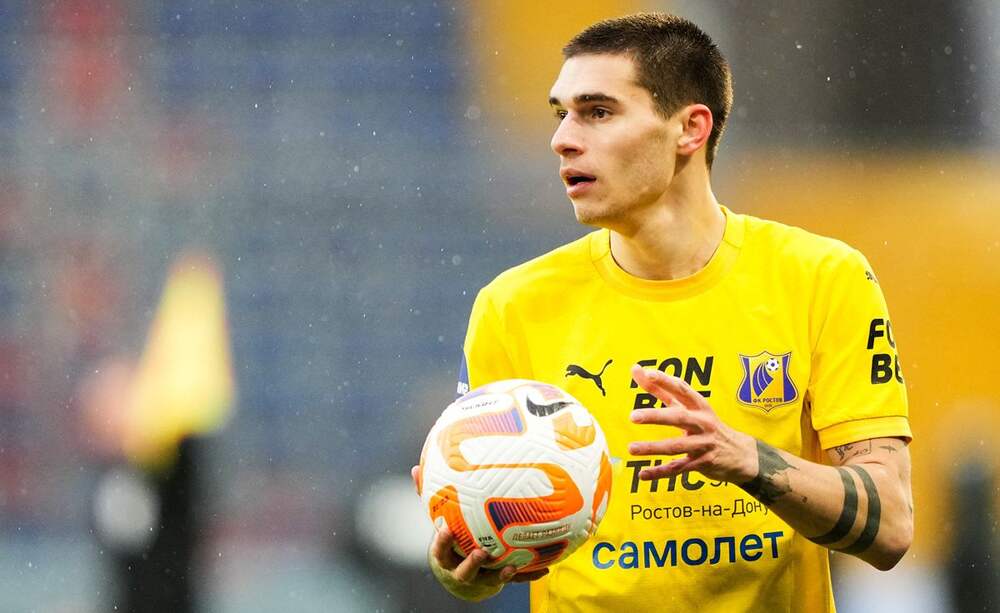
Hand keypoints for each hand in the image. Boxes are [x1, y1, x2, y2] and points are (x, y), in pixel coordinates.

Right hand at [410, 466, 548, 600]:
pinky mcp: (498, 579)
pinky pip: (514, 580)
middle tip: (481, 551)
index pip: (440, 550)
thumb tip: (414, 468)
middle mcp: (461, 569)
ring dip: (500, 575)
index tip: (446, 530)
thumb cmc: (450, 538)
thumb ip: (427, 497)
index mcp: (446, 555)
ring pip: (489, 580)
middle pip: (463, 571)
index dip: (442, 542)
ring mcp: (481, 577)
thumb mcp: (438, 519)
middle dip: (471, 563)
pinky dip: (528, 575)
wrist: (461, 573)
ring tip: (512, 566)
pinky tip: (543, 568)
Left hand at [627, 365, 756, 483]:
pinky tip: (643, 474)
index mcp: (699, 406)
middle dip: (655, 416)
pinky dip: (660, 472)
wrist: (741, 454)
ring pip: (676, 446)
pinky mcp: (702, 463)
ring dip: (653, 448)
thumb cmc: (707, 426)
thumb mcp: (691, 408)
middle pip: (678, 417)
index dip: (665, 380)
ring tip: (632, 448)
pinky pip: (678, 468)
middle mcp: (703, 423)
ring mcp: (703, 444)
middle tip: (633, 416)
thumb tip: (638, 371)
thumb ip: (663, 391)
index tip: (647, 373)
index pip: (681, 389)